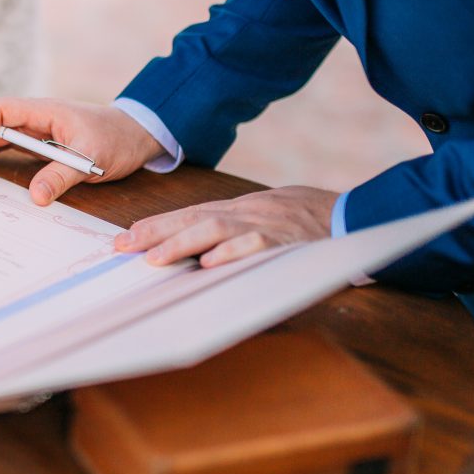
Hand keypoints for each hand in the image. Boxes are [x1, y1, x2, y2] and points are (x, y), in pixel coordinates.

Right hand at [0, 98, 164, 204]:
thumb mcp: (93, 159)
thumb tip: (36, 197)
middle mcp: (34, 118)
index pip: (0, 109)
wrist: (136, 134)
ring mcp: (34, 130)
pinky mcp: (38, 144)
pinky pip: (5, 147)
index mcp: (44, 112)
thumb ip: (63, 175)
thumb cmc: (117, 139)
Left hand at [114, 186, 338, 266]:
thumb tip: (193, 253)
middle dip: (155, 232)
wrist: (350, 214)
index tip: (124, 239)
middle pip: (192, 218)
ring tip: (155, 259)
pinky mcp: (286, 243)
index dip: (155, 226)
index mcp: (237, 210)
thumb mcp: (260, 218)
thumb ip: (229, 231)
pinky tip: (209, 264)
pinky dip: (232, 254)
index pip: (188, 215)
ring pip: (216, 229)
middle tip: (123, 246)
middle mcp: (245, 213)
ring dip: (183, 243)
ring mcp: (264, 226)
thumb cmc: (301, 220)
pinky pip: (256, 247)